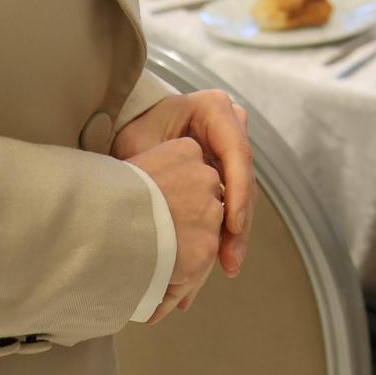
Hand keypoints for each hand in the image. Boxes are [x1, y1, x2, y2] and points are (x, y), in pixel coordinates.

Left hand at [118, 90, 256, 306]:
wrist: (131, 130)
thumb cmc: (132, 132)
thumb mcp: (139, 142)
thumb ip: (155, 163)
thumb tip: (161, 203)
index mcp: (215, 108)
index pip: (236, 151)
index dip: (237, 191)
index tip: (230, 226)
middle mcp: (231, 126)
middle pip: (244, 177)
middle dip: (239, 221)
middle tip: (230, 259)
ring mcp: (233, 148)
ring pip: (244, 193)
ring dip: (237, 232)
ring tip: (229, 266)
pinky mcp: (229, 170)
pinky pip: (235, 200)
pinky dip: (228, 229)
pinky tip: (223, 258)